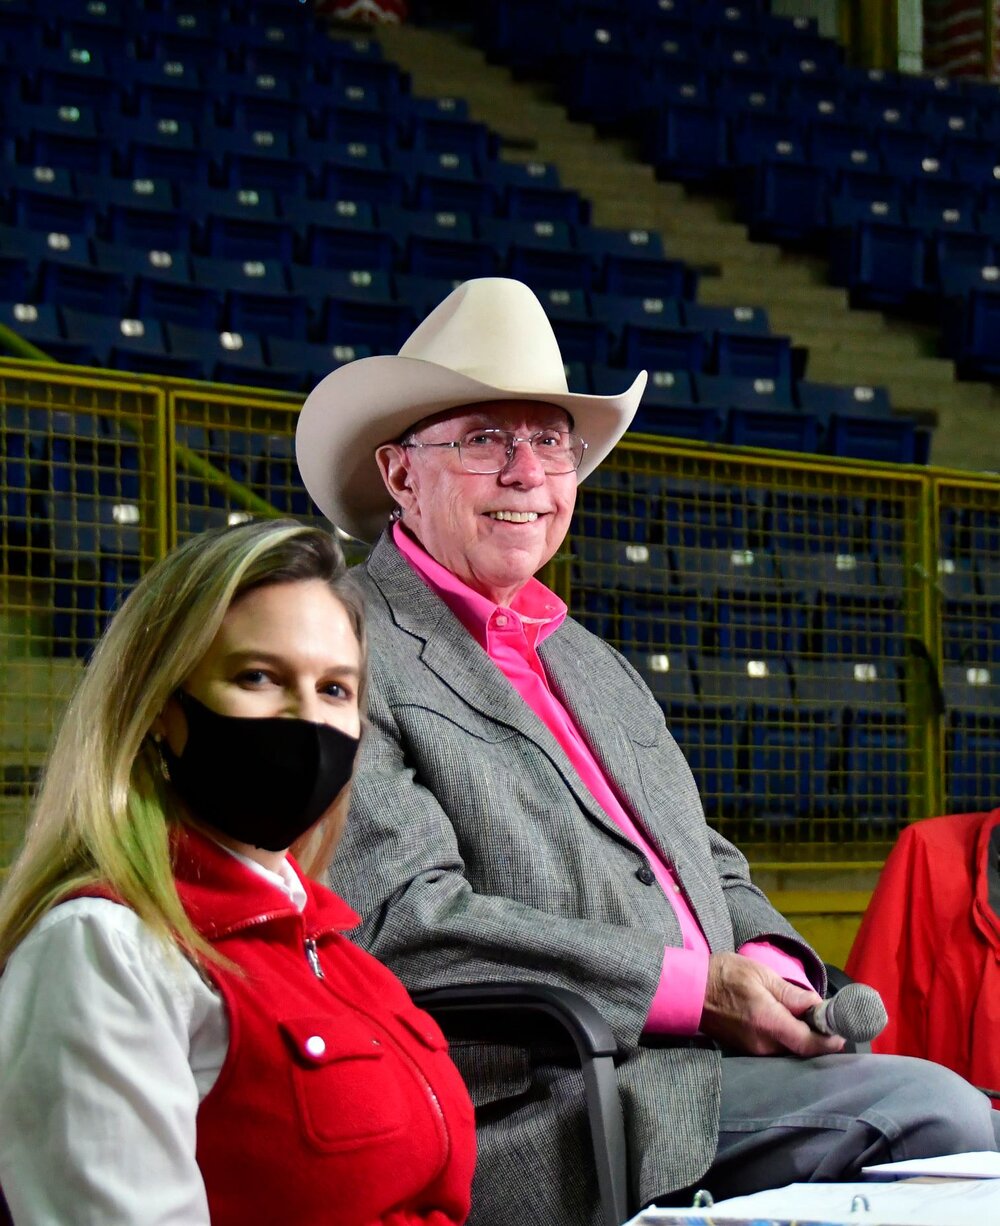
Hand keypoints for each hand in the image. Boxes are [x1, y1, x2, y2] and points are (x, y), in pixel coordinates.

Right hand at [700, 952, 845, 1056]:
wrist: (689, 990)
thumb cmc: (724, 975)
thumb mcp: (760, 974)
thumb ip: (791, 993)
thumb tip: (818, 1005)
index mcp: (768, 1021)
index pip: (808, 1043)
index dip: (829, 1040)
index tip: (841, 1031)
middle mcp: (762, 1043)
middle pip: (801, 1049)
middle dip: (816, 1036)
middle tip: (824, 1017)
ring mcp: (752, 1050)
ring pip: (788, 1049)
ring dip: (800, 1036)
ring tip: (803, 1015)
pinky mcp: (746, 1050)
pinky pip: (774, 1048)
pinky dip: (785, 1038)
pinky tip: (784, 1021)